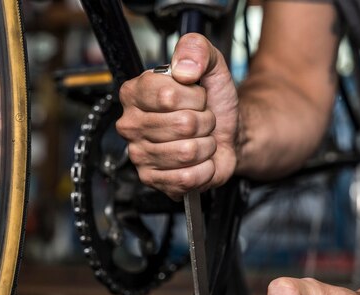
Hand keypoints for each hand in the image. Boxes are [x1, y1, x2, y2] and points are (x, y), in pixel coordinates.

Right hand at [116, 33, 238, 199]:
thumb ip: (197, 49)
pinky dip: (205, 169)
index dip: (194, 97)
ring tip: (201, 138)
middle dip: (205, 122)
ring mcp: (140, 154)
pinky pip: (188, 177)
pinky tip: (199, 159)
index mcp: (136, 92)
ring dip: (206, 145)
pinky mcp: (153, 180)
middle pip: (182, 126)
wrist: (227, 132)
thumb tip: (184, 67)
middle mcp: (132, 124)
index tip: (197, 96)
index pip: (167, 96)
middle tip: (201, 120)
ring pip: (187, 152)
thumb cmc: (213, 102)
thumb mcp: (211, 65)